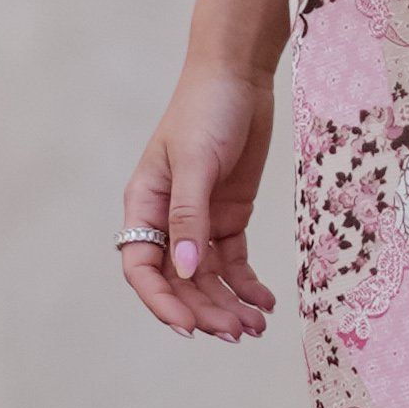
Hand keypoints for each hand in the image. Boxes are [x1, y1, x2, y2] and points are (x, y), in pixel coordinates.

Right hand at [119, 62, 279, 341]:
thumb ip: (190, 217)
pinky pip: (234, 261)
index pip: (143, 268)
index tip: (189, 327)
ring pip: (209, 278)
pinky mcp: (230, 215)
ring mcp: (200, 220)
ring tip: (255, 327)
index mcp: (144, 205)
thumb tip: (188, 271)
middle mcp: (168, 219)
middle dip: (205, 310)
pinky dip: (248, 285)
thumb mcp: (195, 162)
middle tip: (237, 333)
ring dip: (228, 305)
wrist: (239, 75)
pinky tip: (265, 303)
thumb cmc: (205, 109)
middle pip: (180, 281)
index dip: (162, 302)